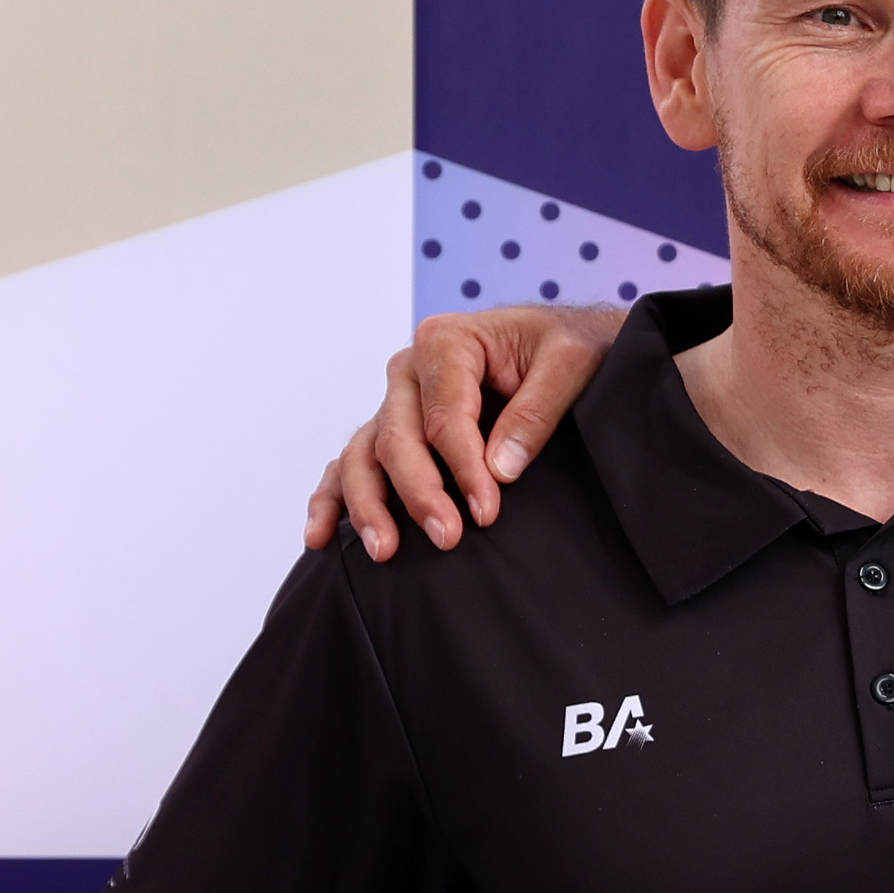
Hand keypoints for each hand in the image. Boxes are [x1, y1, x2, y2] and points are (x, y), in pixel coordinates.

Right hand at [303, 305, 623, 561]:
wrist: (563, 346)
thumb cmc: (566, 348)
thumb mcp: (572, 362)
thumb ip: (538, 409)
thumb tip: (500, 467)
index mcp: (446, 342)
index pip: (443, 415)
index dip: (462, 467)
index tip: (486, 510)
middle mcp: (409, 371)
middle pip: (397, 438)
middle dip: (419, 492)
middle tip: (448, 537)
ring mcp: (396, 403)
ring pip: (365, 455)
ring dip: (368, 504)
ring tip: (384, 550)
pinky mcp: (394, 430)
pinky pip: (351, 463)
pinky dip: (333, 498)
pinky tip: (321, 536)